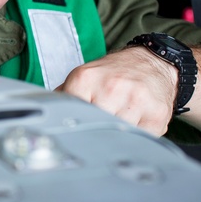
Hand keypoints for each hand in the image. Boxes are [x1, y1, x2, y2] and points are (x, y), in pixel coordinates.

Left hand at [56, 46, 177, 135]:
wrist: (152, 62)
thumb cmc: (115, 73)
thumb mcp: (84, 76)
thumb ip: (64, 95)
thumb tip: (44, 112)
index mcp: (86, 78)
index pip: (71, 113)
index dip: (74, 124)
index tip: (78, 128)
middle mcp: (111, 87)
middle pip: (94, 127)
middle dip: (96, 130)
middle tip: (101, 125)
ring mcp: (136, 100)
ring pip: (118, 135)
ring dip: (118, 134)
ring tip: (120, 121)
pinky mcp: (156, 114)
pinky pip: (142, 139)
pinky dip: (139, 137)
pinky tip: (136, 123)